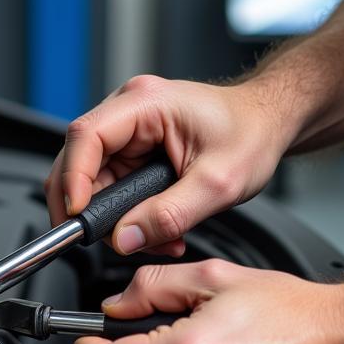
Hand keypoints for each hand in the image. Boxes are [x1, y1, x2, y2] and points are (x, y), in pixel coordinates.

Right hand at [44, 75, 290, 255]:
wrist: (270, 123)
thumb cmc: (252, 133)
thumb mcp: (218, 184)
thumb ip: (169, 215)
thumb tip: (125, 238)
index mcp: (145, 103)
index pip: (86, 136)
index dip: (73, 178)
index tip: (77, 215)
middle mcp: (129, 110)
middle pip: (78, 161)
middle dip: (89, 208)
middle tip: (104, 240)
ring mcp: (129, 131)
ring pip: (94, 181)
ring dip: (114, 218)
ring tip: (154, 238)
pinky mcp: (133, 150)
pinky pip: (112, 187)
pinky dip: (127, 215)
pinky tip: (155, 228)